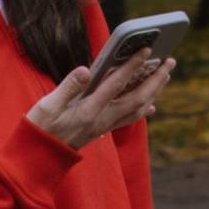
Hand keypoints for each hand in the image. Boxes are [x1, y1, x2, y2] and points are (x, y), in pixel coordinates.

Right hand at [27, 50, 177, 150]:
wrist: (39, 157)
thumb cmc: (40, 129)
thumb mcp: (48, 105)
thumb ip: (68, 87)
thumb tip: (86, 70)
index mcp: (88, 110)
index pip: (116, 84)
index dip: (132, 66)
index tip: (146, 50)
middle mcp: (102, 119)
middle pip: (137, 98)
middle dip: (155, 79)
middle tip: (170, 61)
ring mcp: (104, 125)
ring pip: (137, 109)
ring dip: (154, 91)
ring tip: (164, 76)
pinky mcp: (102, 129)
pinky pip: (129, 119)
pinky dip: (142, 109)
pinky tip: (150, 105)